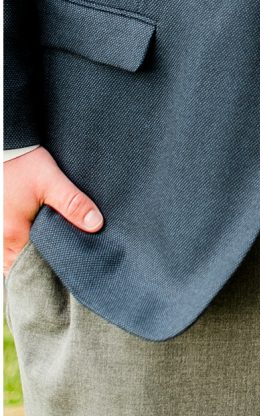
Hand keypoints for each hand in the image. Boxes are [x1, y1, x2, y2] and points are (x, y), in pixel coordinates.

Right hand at [3, 147, 102, 273]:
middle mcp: (0, 241)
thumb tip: (95, 225)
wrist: (3, 146)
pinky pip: (6, 246)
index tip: (68, 267)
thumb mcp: (51, 181)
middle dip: (40, 262)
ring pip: (11, 256)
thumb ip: (73, 204)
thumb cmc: (23, 164)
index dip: (50, 269)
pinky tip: (33, 238)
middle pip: (21, 264)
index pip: (32, 268)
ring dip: (28, 254)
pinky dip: (18, 246)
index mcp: (13, 236)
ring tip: (50, 248)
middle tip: (63, 258)